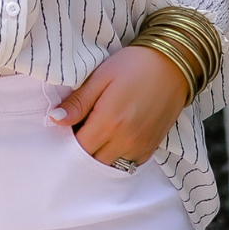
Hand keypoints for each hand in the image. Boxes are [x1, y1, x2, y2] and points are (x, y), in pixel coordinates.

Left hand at [49, 46, 189, 165]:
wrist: (173, 63)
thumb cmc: (133, 65)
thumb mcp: (100, 77)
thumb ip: (78, 102)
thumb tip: (55, 119)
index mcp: (109, 121)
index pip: (78, 148)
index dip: (69, 140)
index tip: (69, 127)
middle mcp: (125, 139)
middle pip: (93, 161)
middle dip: (82, 150)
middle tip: (82, 130)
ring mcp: (140, 146)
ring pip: (110, 165)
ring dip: (100, 156)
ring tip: (98, 135)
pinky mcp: (152, 147)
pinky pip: (129, 164)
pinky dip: (117, 157)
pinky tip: (114, 140)